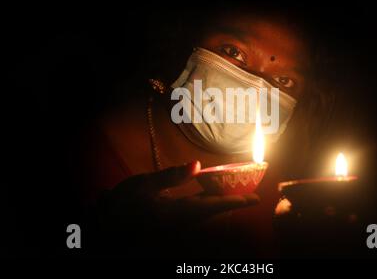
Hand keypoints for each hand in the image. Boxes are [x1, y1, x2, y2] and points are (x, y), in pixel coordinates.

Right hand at [97, 160, 259, 225]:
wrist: (105, 227)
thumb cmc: (123, 205)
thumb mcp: (144, 185)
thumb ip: (172, 175)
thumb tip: (197, 165)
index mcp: (178, 213)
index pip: (214, 206)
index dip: (236, 202)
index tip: (256, 199)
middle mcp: (181, 222)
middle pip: (214, 211)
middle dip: (233, 202)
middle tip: (250, 193)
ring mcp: (176, 224)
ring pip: (206, 213)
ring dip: (221, 202)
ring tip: (235, 192)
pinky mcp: (171, 223)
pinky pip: (196, 213)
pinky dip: (207, 203)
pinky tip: (207, 194)